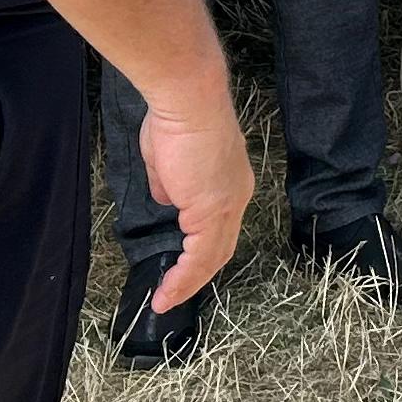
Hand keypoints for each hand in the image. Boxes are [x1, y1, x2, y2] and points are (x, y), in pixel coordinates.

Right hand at [132, 81, 255, 314]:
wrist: (187, 100)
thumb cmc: (175, 120)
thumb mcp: (167, 159)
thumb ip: (169, 184)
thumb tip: (166, 199)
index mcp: (230, 182)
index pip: (220, 227)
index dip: (201, 251)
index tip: (179, 267)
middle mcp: (236, 196)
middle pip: (221, 248)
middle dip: (197, 274)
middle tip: (174, 292)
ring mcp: (228, 204)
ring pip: (212, 257)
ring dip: (188, 283)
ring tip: (165, 300)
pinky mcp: (213, 210)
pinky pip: (200, 255)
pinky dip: (184, 277)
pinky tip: (167, 291)